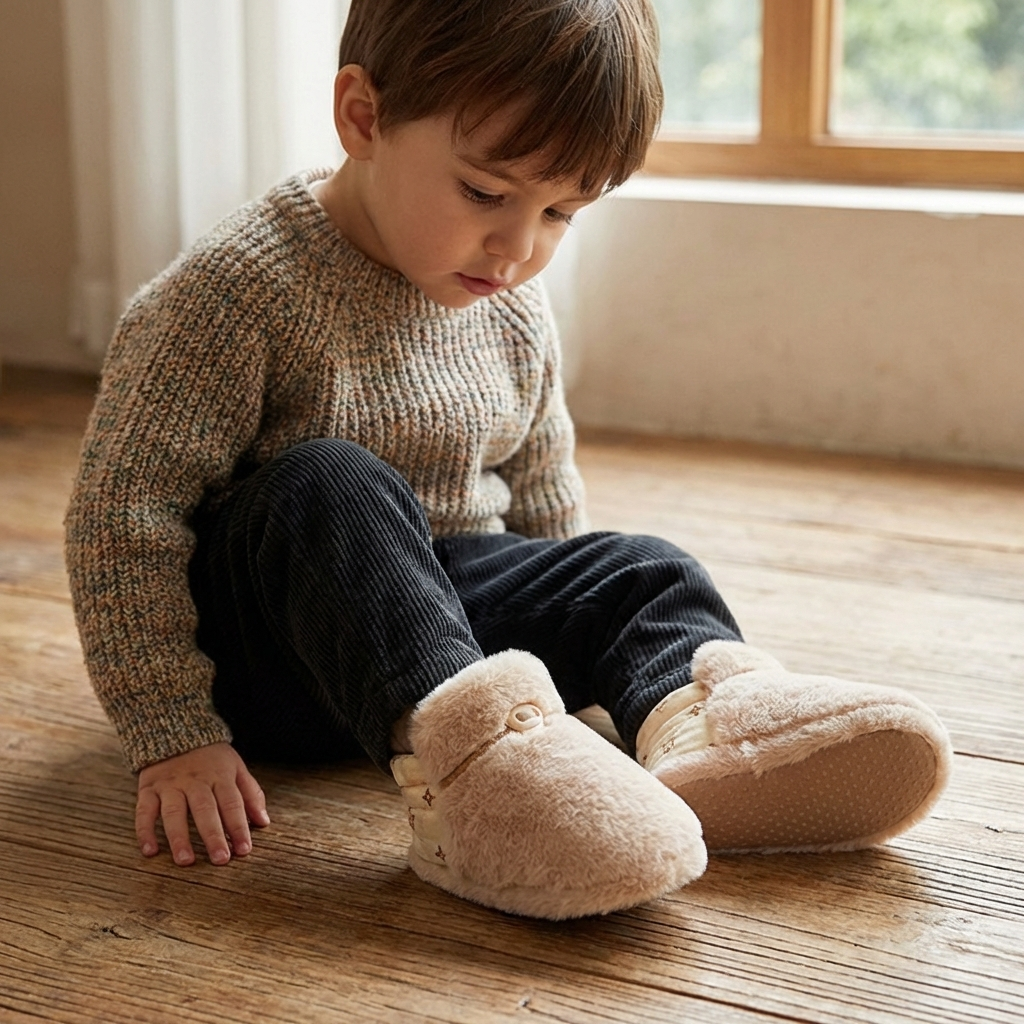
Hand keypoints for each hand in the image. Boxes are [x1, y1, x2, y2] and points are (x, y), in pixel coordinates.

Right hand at [135, 742, 269, 865]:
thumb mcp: (236, 767)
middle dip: (213, 835)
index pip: (232, 803)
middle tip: (220, 859)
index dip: (239, 827)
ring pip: (174, 812)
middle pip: (205, 810)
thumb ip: (250, 793)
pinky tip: (150, 851)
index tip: (244, 850)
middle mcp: (195, 781)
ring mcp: (170, 785)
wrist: (175, 730)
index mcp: (219, 775)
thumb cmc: (210, 757)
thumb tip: (263, 821)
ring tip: (185, 861)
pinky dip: (144, 831)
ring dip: (179, 837)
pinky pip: (144, 811)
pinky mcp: (148, 788)